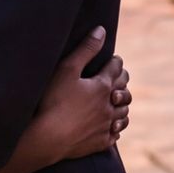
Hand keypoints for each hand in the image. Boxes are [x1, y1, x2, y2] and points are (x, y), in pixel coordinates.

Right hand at [24, 27, 129, 167]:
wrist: (48, 138)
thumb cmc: (53, 101)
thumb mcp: (67, 69)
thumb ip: (86, 49)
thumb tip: (101, 30)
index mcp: (102, 86)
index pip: (116, 69)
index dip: (116, 61)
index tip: (115, 59)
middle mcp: (109, 106)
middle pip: (125, 90)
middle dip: (123, 81)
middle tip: (118, 77)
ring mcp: (106, 126)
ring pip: (124, 113)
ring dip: (123, 105)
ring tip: (118, 101)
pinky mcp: (100, 142)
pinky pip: (116, 134)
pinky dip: (116, 127)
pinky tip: (112, 125)